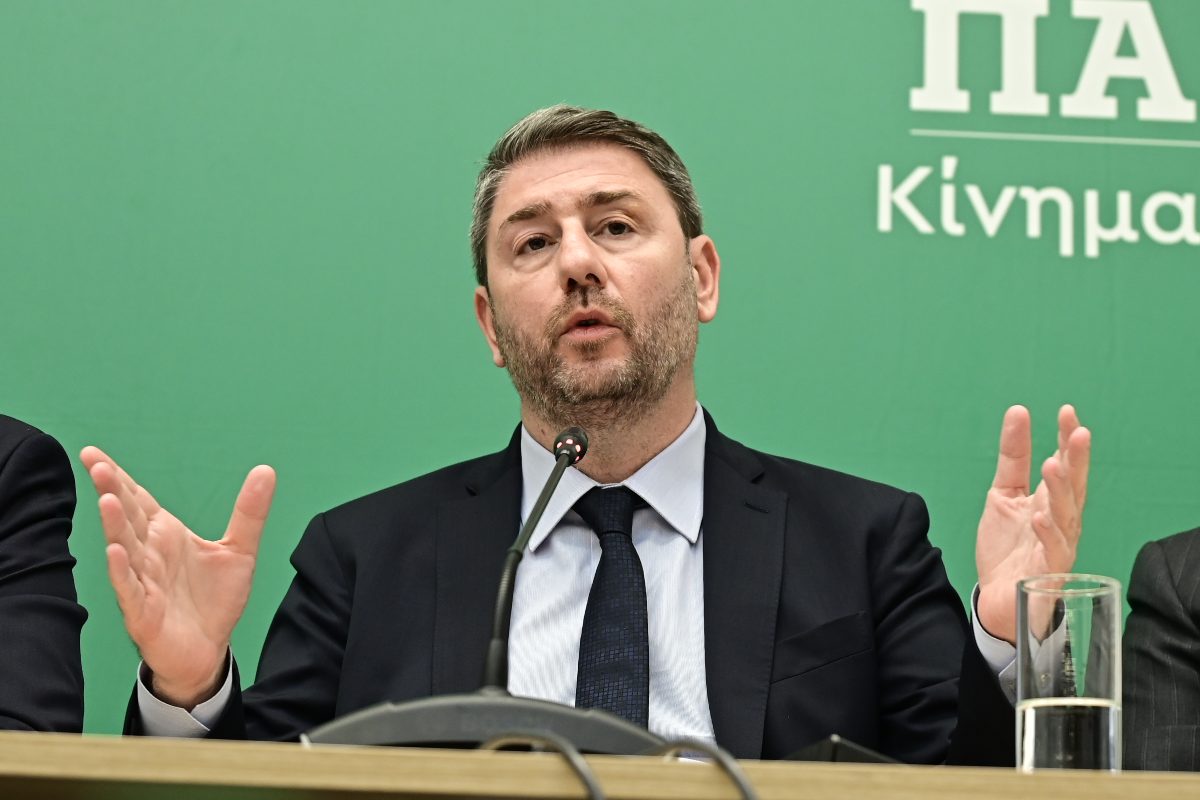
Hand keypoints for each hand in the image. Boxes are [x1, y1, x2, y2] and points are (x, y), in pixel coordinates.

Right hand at [81, 446, 275, 707]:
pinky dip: (122, 571)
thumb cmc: (215, 599)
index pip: (138, 498)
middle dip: (112, 490)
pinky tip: (115, 552)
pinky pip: (130, 588)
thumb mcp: (240, 550)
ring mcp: (142, 581)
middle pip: (127, 516)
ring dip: (115, 525)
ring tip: (107, 499)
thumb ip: (250, 512)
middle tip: (97, 464)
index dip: (118, 476)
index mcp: (165, 534)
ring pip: (124, 548)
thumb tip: (266, 470)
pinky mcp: (143, 611)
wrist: (209, 648)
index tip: (93, 453)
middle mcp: (149, 553)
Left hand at [975, 405, 1090, 643]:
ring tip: (1054, 464)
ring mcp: (1057, 546)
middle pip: (1074, 487)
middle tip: (1077, 431)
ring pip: (1066, 515)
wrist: (996, 598)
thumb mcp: (1003, 495)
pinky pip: (1052, 551)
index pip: (1066, 465)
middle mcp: (1061, 521)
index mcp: (1052, 501)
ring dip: (1061, 490)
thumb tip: (1018, 412)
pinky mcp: (1046, 571)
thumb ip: (1013, 458)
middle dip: (1077, 459)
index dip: (1068, 440)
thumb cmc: (1007, 547)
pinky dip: (1047, 533)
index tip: (1067, 412)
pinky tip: (1039, 516)